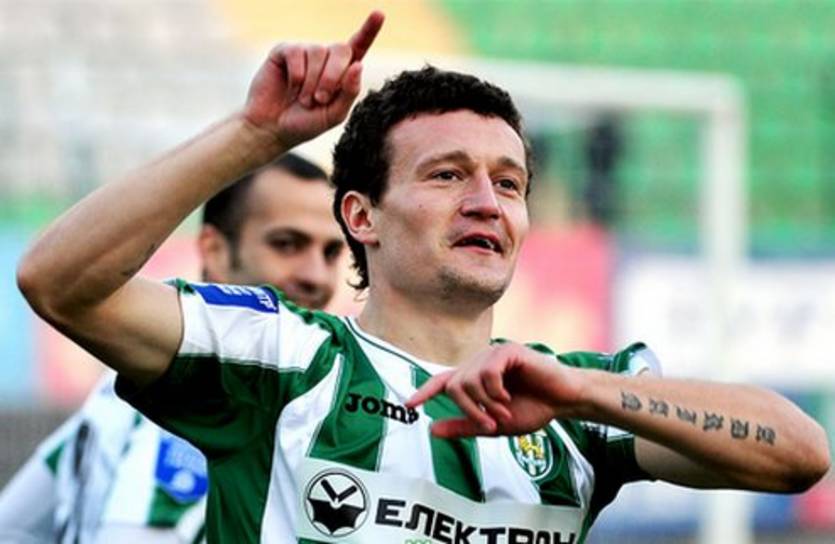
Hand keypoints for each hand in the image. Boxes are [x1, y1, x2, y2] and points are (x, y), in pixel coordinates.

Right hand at [242, 11, 383, 149]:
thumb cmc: (304, 123)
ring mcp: (305, 52)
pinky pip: (297, 53)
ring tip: (305, 99)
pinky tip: (291, 88)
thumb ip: (349, 92)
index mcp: (342, 72)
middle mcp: (325, 58)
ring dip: (313, 81)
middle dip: (334, 76)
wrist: (272, 129)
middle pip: (341, 49)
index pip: (359, 46)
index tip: (379, 14)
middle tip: (321, 99)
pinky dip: (297, 76)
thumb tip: (358, 64)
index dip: (369, 30)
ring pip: (319, 51)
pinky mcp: (284, 51)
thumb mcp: (334, 115)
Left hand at [406, 343, 586, 437]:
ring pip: (468, 380)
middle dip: (468, 410)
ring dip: (484, 404)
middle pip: (453, 385)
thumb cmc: (532, 409)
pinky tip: (508, 397)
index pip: (443, 382)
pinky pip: (487, 372)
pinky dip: (495, 391)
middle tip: (490, 424)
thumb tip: (432, 429)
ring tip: (504, 412)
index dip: (425, 392)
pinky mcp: (508, 351)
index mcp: (475, 378)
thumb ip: (464, 426)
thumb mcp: (493, 425)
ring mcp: (493, 354)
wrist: (563, 402)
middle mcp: (480, 364)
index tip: (408, 405)